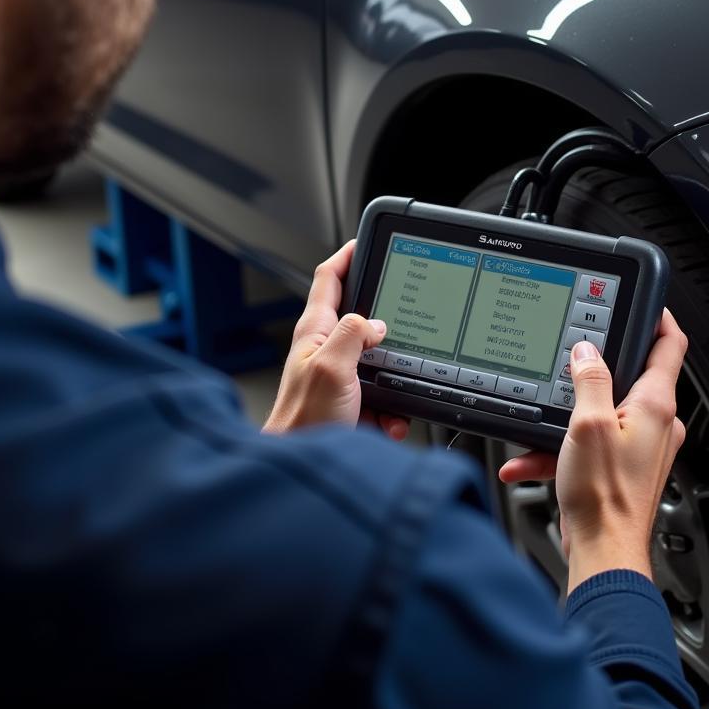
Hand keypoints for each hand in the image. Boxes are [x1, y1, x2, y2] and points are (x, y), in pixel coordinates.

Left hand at [264, 241, 409, 439]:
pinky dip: (393, 412)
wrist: (301, 467)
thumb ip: (353, 335)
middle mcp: (326, 349)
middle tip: (407, 327)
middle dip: (387, 326)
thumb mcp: (332, 368)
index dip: (347, 256)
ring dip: (395, 380)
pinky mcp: (352, 402)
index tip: (365, 242)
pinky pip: (384, 399)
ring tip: (392, 399)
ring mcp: (339, 376)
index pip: (328, 279)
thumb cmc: (302, 421)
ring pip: (380, 364)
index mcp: (315, 332)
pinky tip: (390, 423)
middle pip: (362, 319)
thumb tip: (376, 322)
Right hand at [499, 309, 687, 592]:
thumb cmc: (604, 496)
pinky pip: (589, 441)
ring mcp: (640, 445)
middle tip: (570, 358)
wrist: (602, 552)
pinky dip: (560, 447)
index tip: (642, 300)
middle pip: (631, 374)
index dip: (657, 316)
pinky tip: (530, 459)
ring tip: (539, 425)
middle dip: (593, 367)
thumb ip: (589, 379)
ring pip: (601, 410)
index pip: (669, 344)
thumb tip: (587, 349)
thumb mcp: (587, 424)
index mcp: (655, 405)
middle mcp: (656, 423)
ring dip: (565, 416)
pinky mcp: (621, 466)